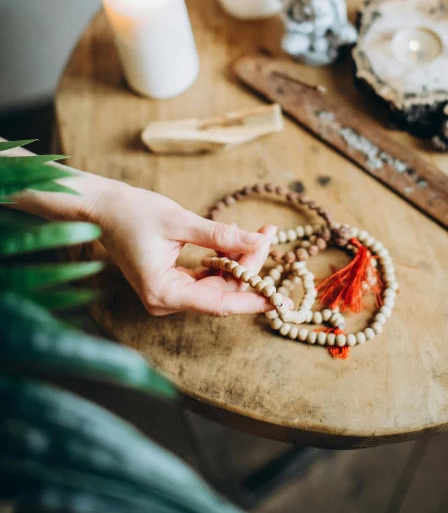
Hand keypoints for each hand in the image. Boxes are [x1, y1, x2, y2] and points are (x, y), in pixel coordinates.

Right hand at [89, 180, 292, 316]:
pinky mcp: (171, 283)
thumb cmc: (134, 213)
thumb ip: (220, 235)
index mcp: (164, 293)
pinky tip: (234, 239)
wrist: (104, 208)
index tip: (279, 296)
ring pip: (217, 284)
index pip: (219, 304)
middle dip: (249, 264)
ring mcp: (168, 294)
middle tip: (267, 233)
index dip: (252, 299)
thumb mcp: (180, 221)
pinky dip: (224, 259)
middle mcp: (165, 301)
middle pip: (222, 292)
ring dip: (239, 259)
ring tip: (258, 231)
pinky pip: (206, 278)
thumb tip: (258, 241)